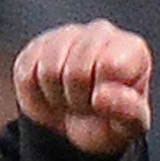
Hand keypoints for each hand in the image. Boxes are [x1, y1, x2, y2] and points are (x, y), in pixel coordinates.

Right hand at [13, 20, 153, 157]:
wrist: (78, 127)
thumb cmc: (109, 121)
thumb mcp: (128, 128)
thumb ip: (128, 112)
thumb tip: (101, 95)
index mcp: (132, 49)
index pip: (109, 65)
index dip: (102, 94)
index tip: (107, 102)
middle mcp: (102, 33)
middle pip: (77, 71)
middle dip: (79, 98)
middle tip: (86, 105)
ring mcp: (67, 35)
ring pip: (49, 70)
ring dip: (57, 96)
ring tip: (71, 98)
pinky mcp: (36, 47)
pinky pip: (26, 75)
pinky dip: (36, 95)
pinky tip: (53, 93)